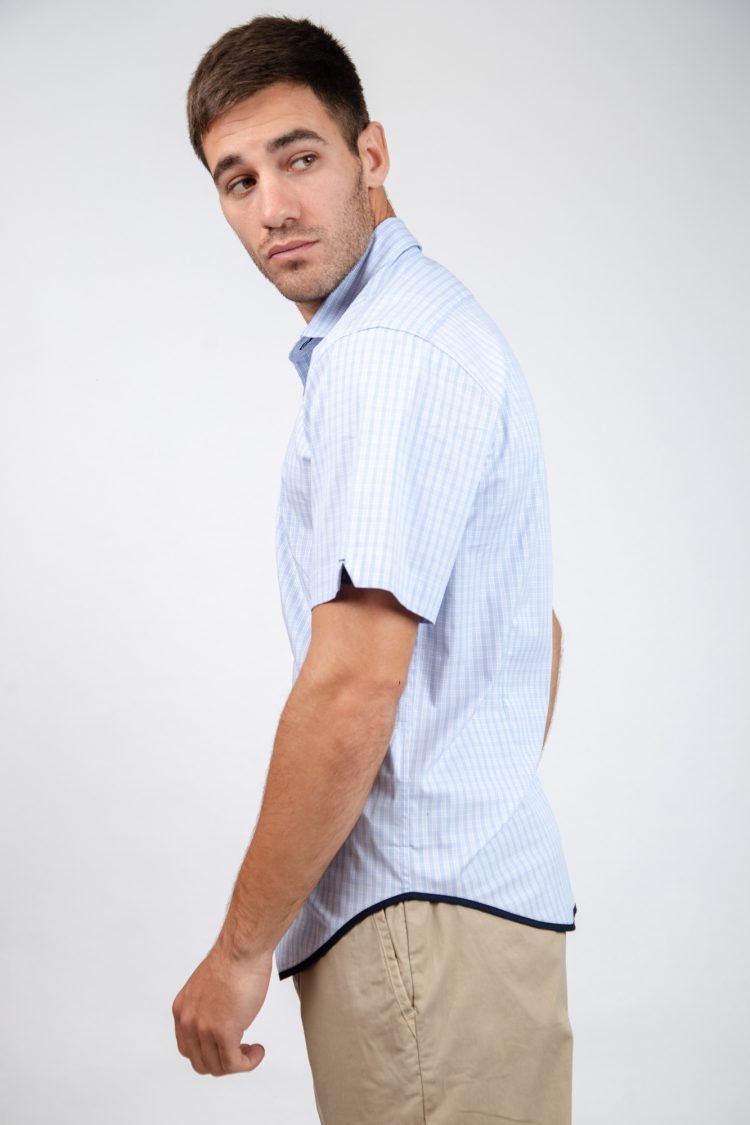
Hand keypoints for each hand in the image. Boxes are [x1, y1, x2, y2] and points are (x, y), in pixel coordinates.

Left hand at [172, 940, 273, 1075]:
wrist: (242, 949)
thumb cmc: (233, 958)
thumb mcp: (208, 987)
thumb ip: (208, 1006)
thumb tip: (221, 1018)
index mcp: (182, 1009)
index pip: (188, 1047)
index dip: (209, 1052)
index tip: (225, 1045)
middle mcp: (188, 1021)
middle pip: (201, 1062)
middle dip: (222, 1061)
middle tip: (240, 1051)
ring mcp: (204, 1029)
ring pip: (218, 1067)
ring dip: (238, 1063)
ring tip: (252, 1050)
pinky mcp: (224, 1032)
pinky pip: (234, 1064)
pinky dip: (248, 1063)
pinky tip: (257, 1051)